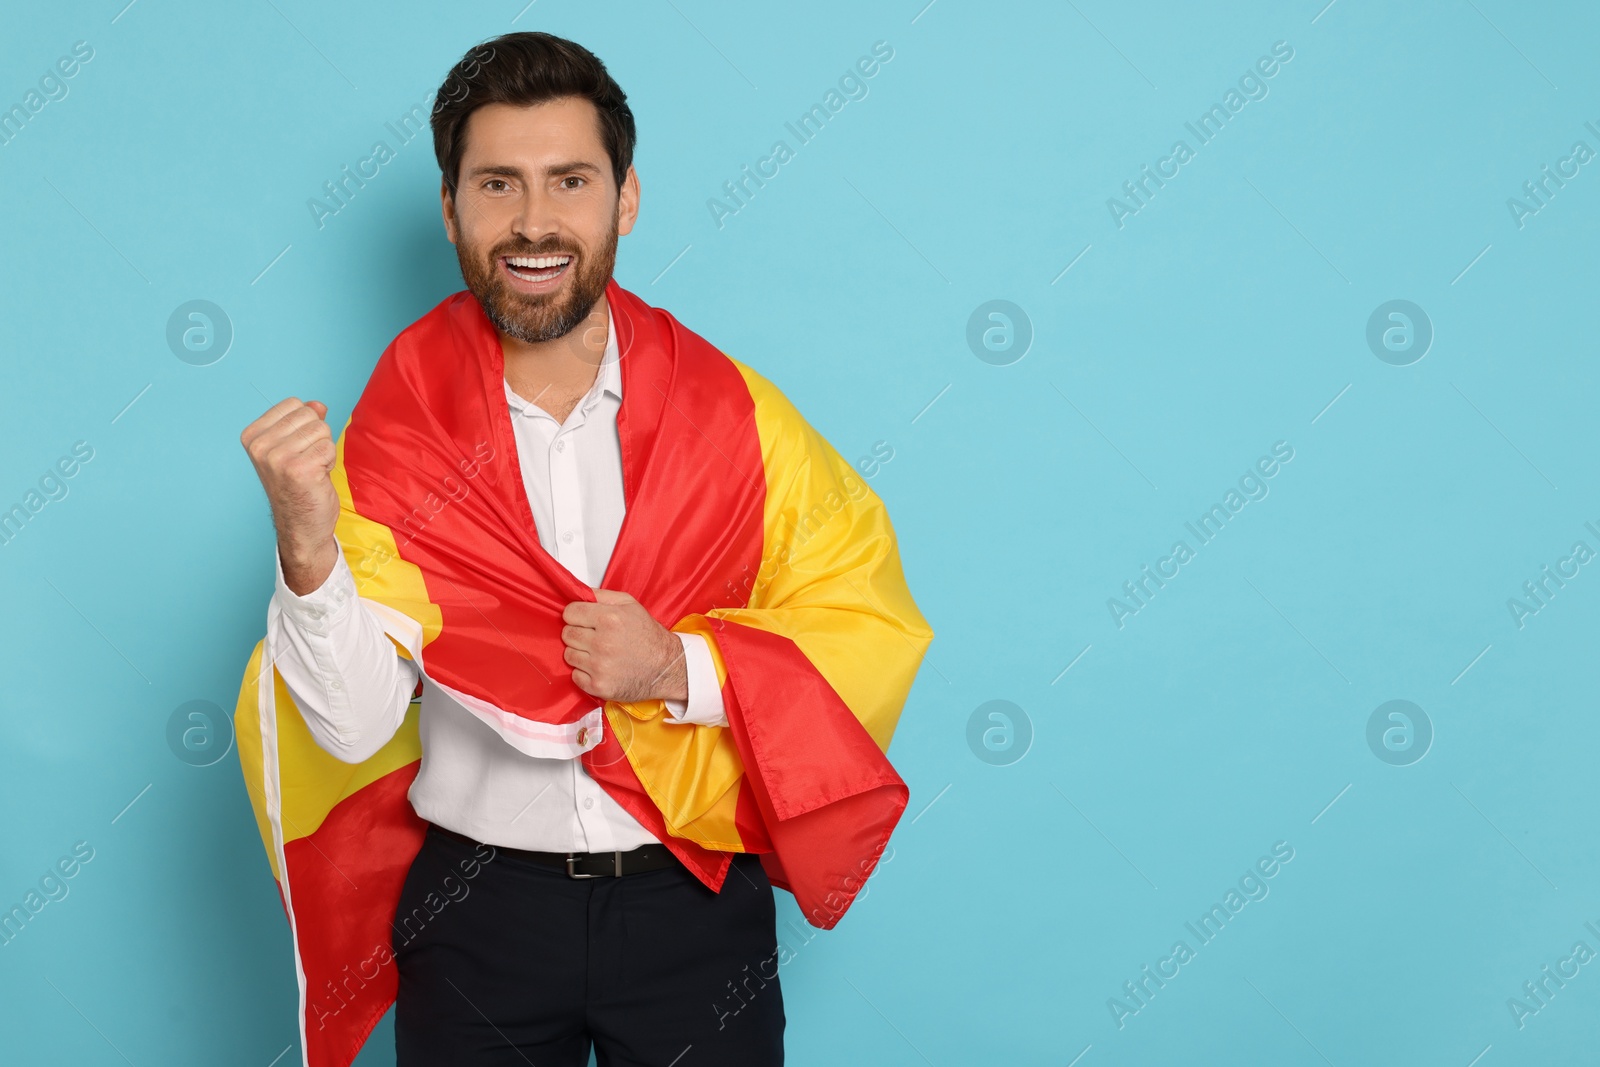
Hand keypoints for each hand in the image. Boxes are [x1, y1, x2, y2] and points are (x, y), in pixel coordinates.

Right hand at [240, 398, 339, 594]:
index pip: (294, 404)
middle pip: (309, 414)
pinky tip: (317, 477)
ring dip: (324, 450)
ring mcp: (277, 458)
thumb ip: (304, 422)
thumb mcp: (294, 447)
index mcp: (252, 436)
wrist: (300, 524)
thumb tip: (318, 404)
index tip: (297, 448)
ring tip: (312, 469)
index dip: (305, 424)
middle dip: (317, 437)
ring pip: (321, 429)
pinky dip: (329, 462)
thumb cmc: (298, 485)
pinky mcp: (299, 469)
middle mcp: (259, 446)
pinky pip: (329, 447)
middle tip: (307, 461)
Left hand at [561, 589, 686, 703]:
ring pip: (569, 655)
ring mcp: (599, 667)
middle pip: (567, 634)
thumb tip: (578, 593)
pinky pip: (575, 675)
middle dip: (578, 633)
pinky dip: (585, 673)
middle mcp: (602, 643)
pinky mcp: (598, 686)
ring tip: (600, 653)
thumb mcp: (630, 604)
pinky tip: (600, 668)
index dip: (576, 615)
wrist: (665, 668)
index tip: (585, 620)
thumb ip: (601, 596)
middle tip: (594, 637)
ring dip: (581, 653)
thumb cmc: (648, 636)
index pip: (569, 612)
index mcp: (609, 619)